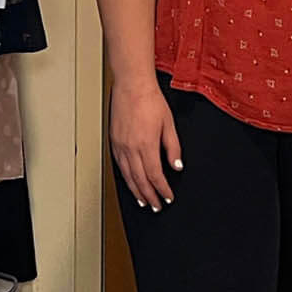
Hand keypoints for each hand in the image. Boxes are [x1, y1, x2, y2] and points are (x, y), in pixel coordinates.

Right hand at [110, 79, 182, 212]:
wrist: (132, 85)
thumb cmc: (150, 100)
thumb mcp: (169, 124)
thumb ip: (173, 148)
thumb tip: (176, 166)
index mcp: (147, 145)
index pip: (155, 176)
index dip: (162, 190)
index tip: (168, 197)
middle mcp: (131, 148)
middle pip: (140, 180)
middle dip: (149, 196)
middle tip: (155, 206)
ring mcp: (120, 145)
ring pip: (128, 176)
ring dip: (136, 191)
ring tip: (143, 201)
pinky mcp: (114, 141)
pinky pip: (119, 165)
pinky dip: (126, 178)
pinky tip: (130, 182)